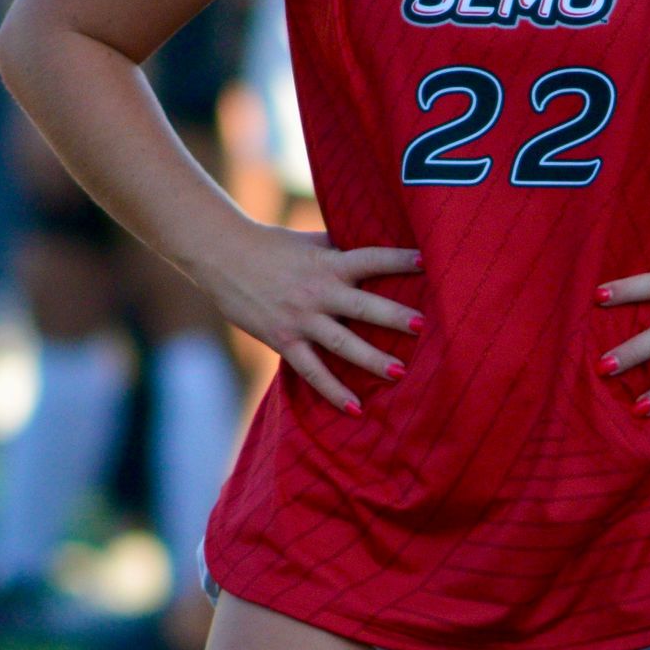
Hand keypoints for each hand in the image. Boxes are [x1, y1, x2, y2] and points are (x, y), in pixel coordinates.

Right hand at [194, 219, 418, 413]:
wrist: (223, 256)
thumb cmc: (271, 245)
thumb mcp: (309, 240)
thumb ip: (340, 246)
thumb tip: (374, 239)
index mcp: (328, 262)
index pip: (370, 259)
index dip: (398, 259)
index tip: (426, 263)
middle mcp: (318, 291)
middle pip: (363, 306)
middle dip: (394, 317)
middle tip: (423, 328)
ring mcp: (301, 319)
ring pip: (342, 343)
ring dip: (371, 359)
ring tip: (400, 373)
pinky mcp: (283, 340)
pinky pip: (312, 371)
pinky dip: (333, 391)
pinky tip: (355, 409)